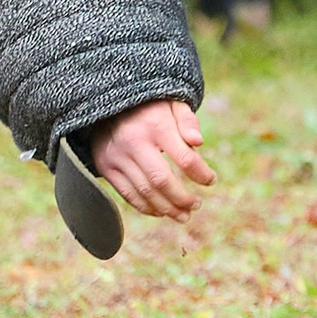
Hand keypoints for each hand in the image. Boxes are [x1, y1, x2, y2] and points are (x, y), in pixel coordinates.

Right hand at [88, 100, 215, 220]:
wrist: (109, 103)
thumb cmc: (150, 106)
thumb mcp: (172, 102)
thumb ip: (187, 120)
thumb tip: (198, 142)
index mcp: (156, 125)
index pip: (184, 158)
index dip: (201, 174)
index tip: (211, 181)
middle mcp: (134, 142)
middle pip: (162, 180)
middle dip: (182, 198)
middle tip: (196, 205)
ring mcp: (117, 156)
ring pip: (144, 192)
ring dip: (166, 209)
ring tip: (183, 215)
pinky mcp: (105, 166)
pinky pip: (127, 194)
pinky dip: (145, 207)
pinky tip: (161, 212)